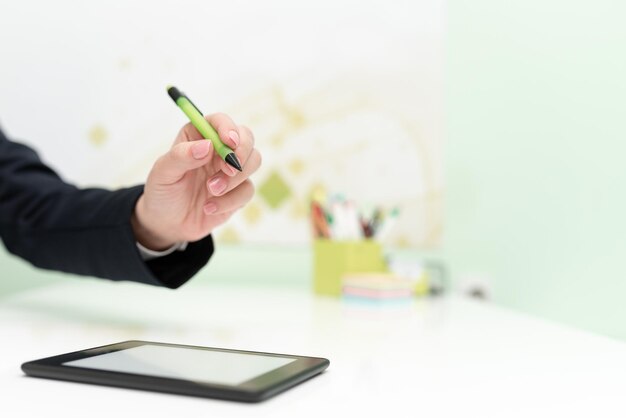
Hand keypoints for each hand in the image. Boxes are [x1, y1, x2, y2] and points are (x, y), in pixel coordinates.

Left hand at [131, 113, 260, 249]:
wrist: (168, 224)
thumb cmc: (162, 192)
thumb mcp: (163, 172)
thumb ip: (182, 156)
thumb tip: (208, 146)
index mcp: (198, 136)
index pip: (220, 121)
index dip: (228, 128)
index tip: (229, 142)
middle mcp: (218, 149)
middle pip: (246, 137)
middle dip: (241, 152)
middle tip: (228, 169)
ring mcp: (230, 170)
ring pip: (253, 161)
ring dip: (235, 178)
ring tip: (211, 191)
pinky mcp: (238, 191)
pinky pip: (248, 190)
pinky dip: (229, 201)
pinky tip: (209, 208)